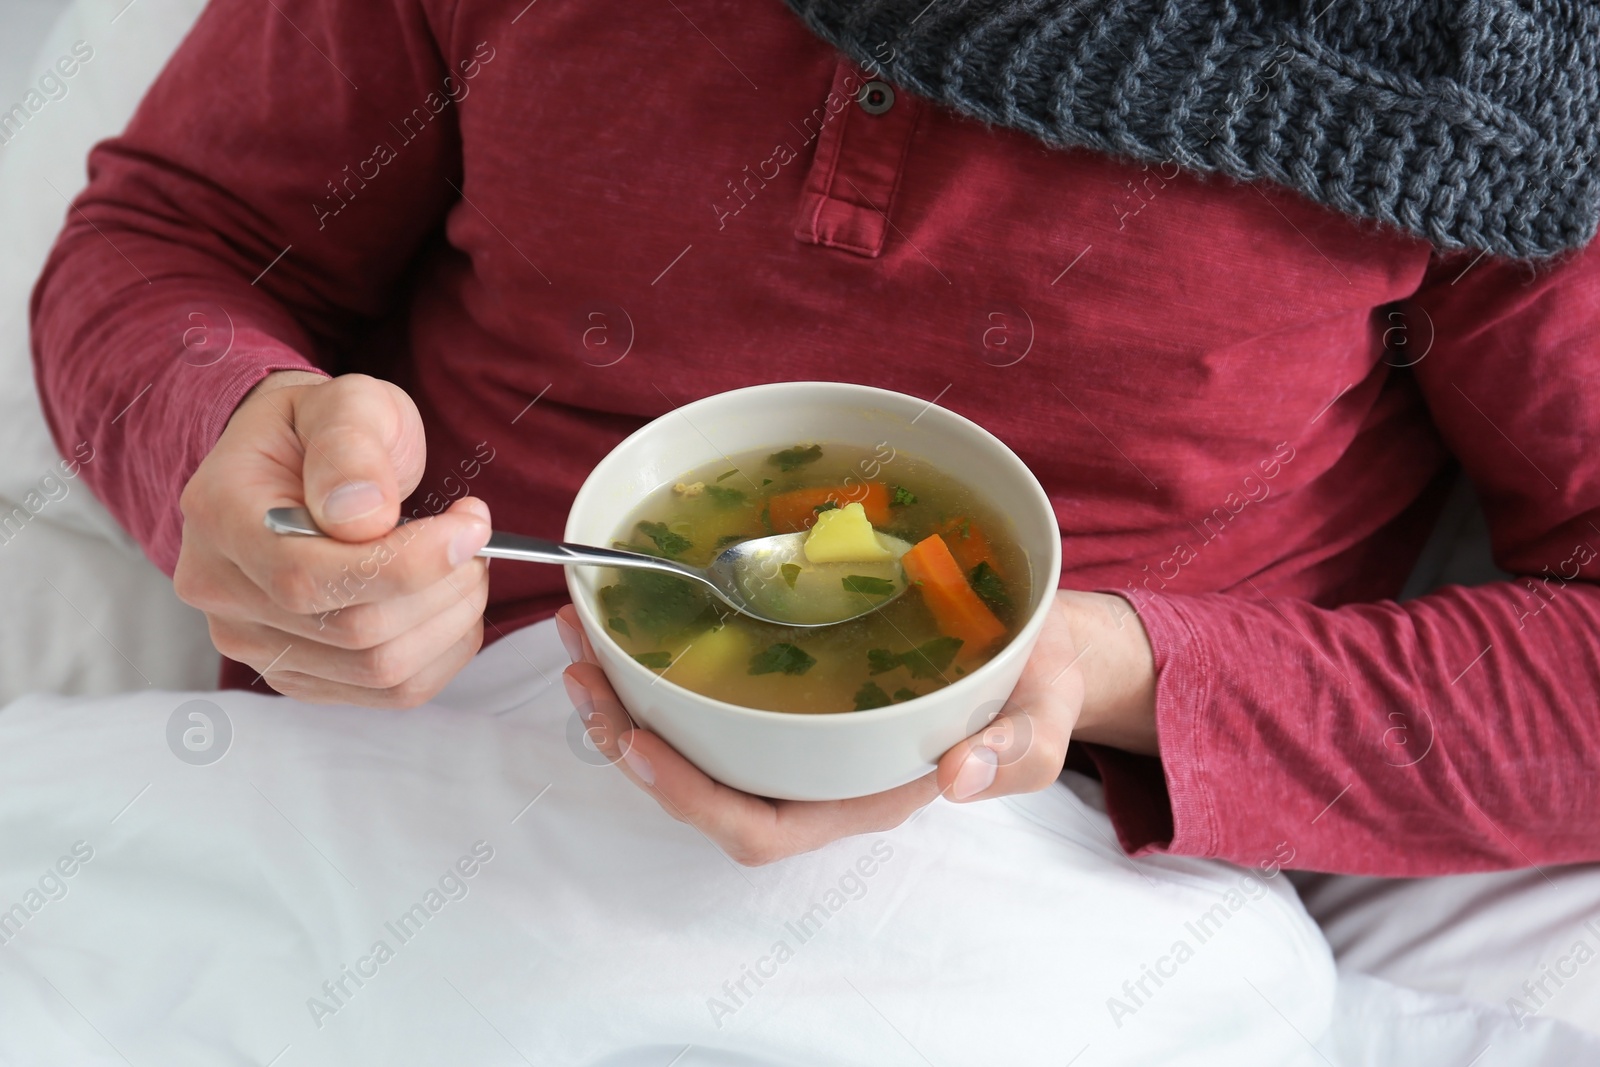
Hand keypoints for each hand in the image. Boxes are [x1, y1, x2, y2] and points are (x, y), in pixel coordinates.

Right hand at [174, 371, 492, 706]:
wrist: (294, 462)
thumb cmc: (322, 431)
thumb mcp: (344, 404)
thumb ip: (351, 450)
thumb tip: (364, 514)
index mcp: (221, 516)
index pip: (308, 576)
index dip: (408, 562)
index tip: (471, 524)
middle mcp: (221, 592)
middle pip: (353, 630)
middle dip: (442, 586)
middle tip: (474, 539)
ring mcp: (255, 642)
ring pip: (379, 670)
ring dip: (450, 621)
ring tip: (466, 566)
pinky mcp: (298, 673)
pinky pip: (388, 692)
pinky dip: (443, 653)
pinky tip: (449, 605)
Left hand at [556, 590, 1155, 864]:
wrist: (1030, 649)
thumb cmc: (1033, 690)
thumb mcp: (1041, 721)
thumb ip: (1013, 752)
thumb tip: (958, 777)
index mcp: (861, 795)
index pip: (762, 827)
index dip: (693, 798)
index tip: (642, 745)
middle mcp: (813, 773)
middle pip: (701, 787)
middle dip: (631, 742)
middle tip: (582, 674)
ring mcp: (793, 733)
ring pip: (690, 739)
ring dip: (626, 699)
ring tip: (580, 638)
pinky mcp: (784, 687)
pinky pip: (706, 692)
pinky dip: (656, 662)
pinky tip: (627, 616)